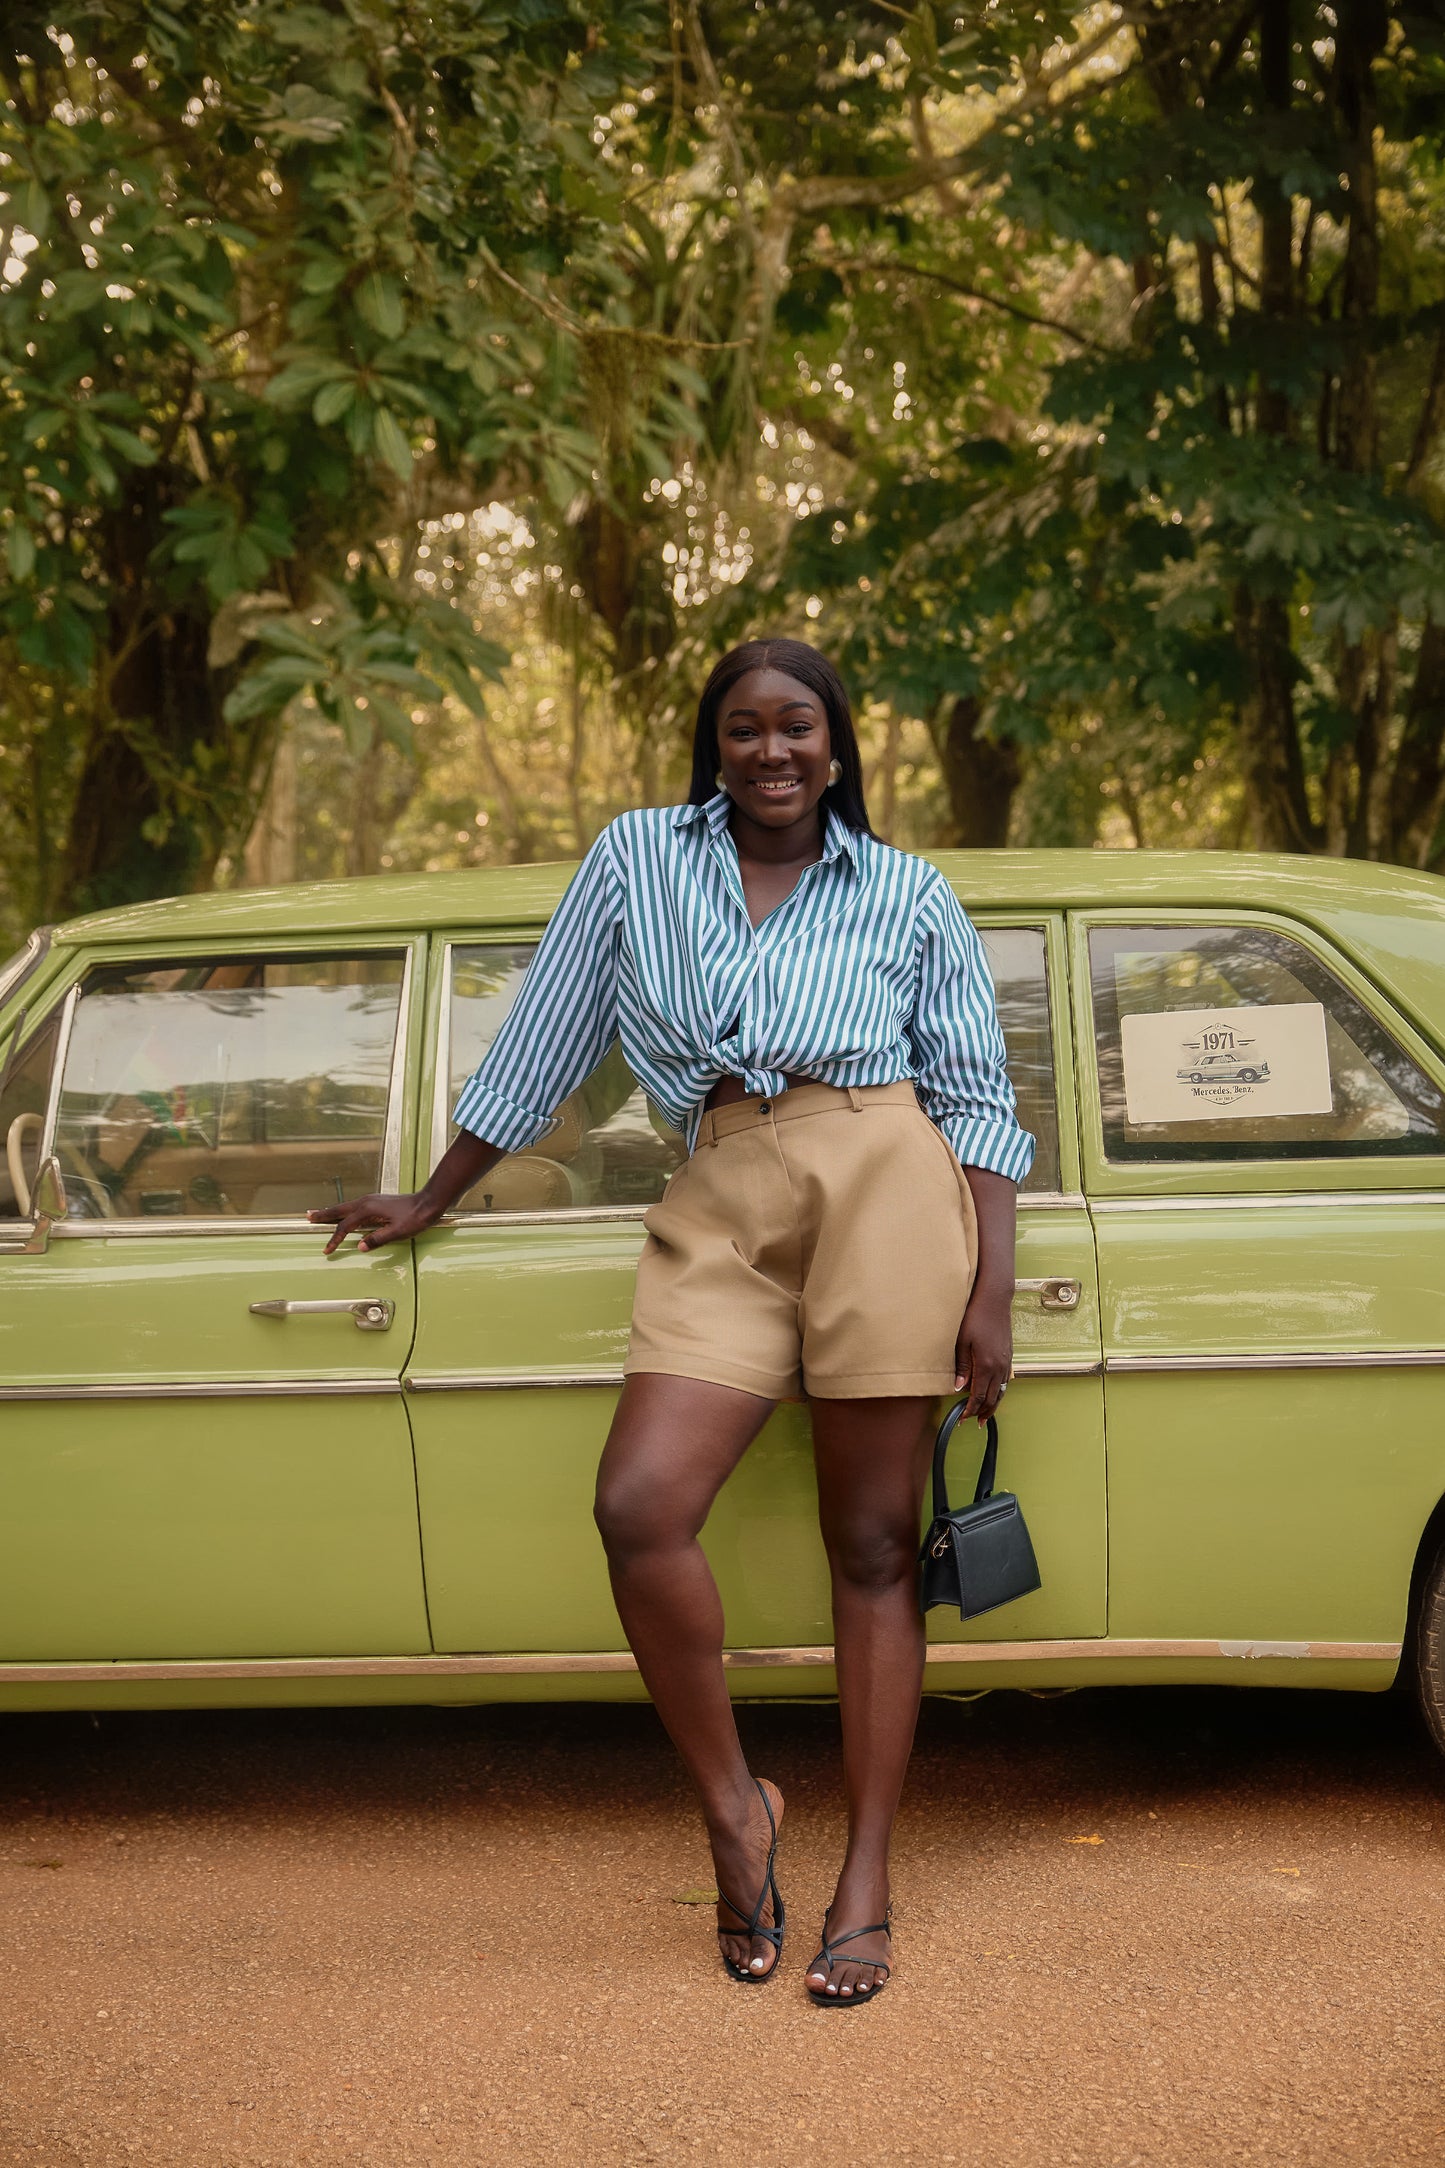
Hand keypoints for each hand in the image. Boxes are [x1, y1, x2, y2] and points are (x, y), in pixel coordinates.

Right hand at [307, 1193, 443, 1255]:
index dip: (335, 1239)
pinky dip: (343, 1211)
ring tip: (318, 1214)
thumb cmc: (415, 1217)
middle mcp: (366, 1202)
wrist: (428, 1203)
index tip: (327, 1250)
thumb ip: (378, 1239)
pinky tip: (343, 1214)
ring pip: (346, 1207)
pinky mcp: (376, 1201)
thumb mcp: (397, 1232)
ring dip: (331, 1211)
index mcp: (368, 1209)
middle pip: (339, 1210)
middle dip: (323, 1215)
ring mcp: (371, 1200)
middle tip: (308, 1217)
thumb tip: (361, 1247)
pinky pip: (354, 1206)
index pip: (345, 1227)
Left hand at [954, 1282, 1012, 1422]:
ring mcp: (1006, 1362)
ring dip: (992, 1405)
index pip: (978, 1396)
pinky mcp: (1009, 1357)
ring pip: (1001, 1392)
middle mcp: (999, 1367)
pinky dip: (998, 1393)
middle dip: (982, 1412)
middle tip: (973, 1422)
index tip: (962, 1419)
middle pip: (992, 1398)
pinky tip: (993, 1394)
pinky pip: (1005, 1382)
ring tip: (984, 1416)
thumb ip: (962, 1367)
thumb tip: (958, 1388)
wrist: (994, 1300)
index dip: (970, 1410)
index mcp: (986, 1365)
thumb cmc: (975, 1317)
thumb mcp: (962, 1341)